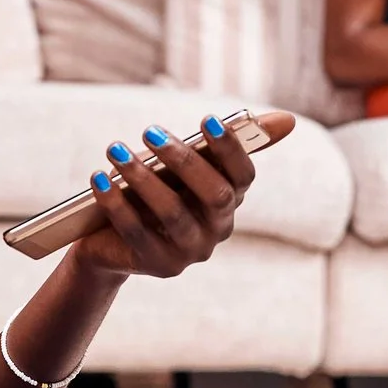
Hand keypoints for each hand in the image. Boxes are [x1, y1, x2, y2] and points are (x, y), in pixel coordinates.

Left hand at [76, 112, 290, 278]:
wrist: (111, 240)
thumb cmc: (152, 191)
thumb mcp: (182, 165)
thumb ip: (223, 142)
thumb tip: (289, 120)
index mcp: (230, 199)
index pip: (243, 175)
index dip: (229, 148)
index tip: (206, 120)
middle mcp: (219, 228)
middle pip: (215, 195)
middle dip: (184, 160)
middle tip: (150, 131)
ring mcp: (192, 251)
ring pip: (174, 214)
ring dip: (143, 179)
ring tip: (115, 151)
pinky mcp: (162, 267)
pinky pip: (139, 234)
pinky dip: (117, 203)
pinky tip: (98, 179)